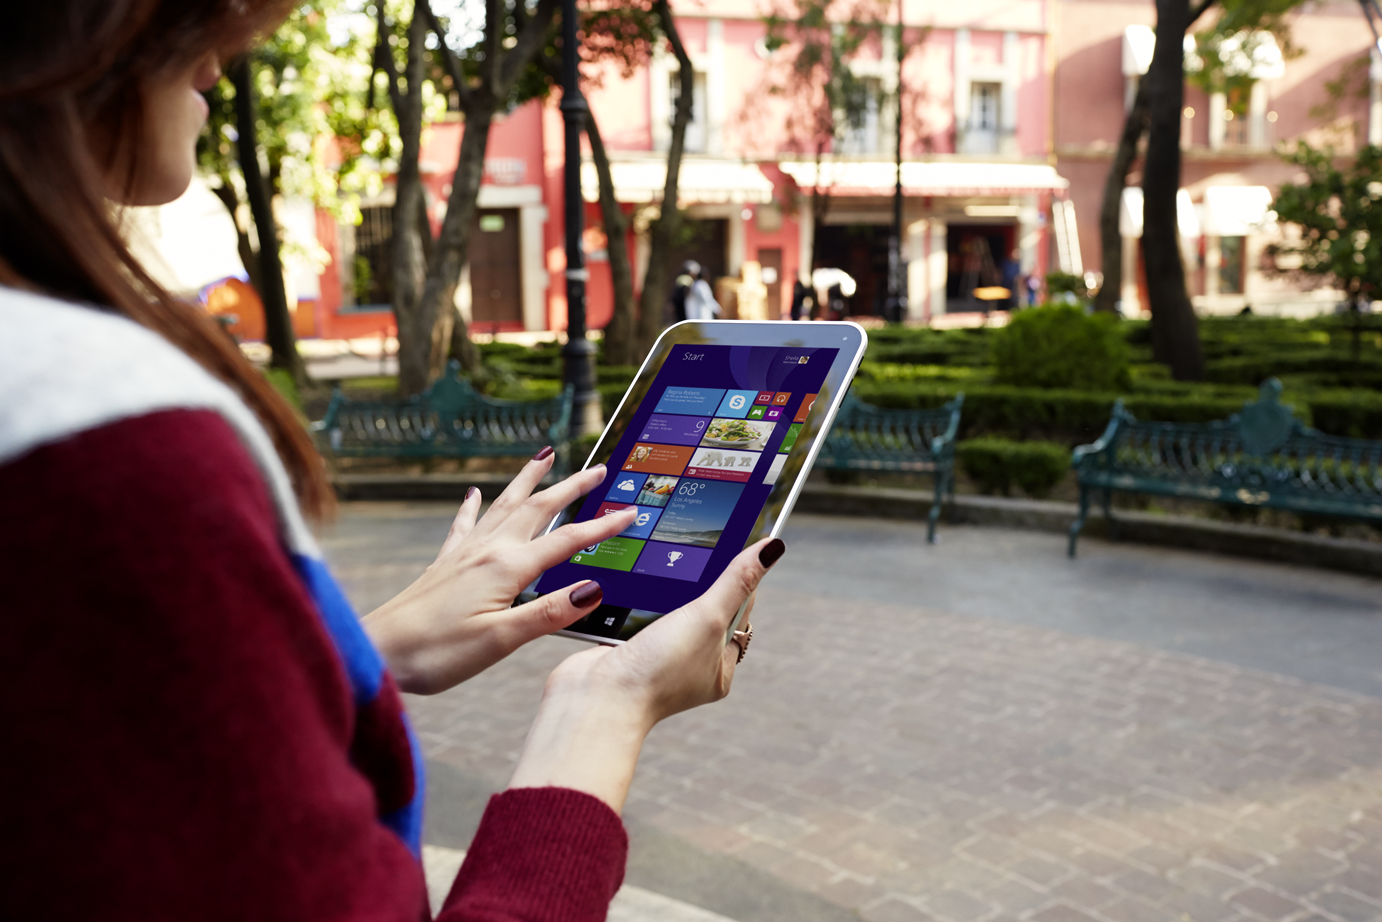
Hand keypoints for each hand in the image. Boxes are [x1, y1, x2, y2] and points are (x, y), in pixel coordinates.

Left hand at [361, 451, 637, 695]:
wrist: (378, 652)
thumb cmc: (436, 652)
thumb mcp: (502, 639)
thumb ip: (549, 612)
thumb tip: (594, 590)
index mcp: (507, 568)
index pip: (566, 541)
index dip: (601, 527)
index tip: (630, 513)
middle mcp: (487, 551)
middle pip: (538, 509)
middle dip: (570, 487)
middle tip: (598, 468)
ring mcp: (463, 554)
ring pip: (504, 506)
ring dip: (528, 481)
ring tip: (544, 456)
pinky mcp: (444, 565)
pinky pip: (465, 525)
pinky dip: (474, 506)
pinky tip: (473, 493)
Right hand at [507, 536, 785, 812]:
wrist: (595, 699)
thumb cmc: (657, 672)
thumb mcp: (707, 617)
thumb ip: (736, 581)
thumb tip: (772, 547)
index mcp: (718, 667)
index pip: (738, 613)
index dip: (739, 579)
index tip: (736, 543)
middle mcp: (689, 665)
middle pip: (703, 609)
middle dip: (698, 582)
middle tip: (695, 545)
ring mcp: (656, 657)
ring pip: (668, 609)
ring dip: (664, 588)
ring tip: (662, 560)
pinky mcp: (625, 648)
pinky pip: (637, 613)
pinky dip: (636, 598)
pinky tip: (633, 580)